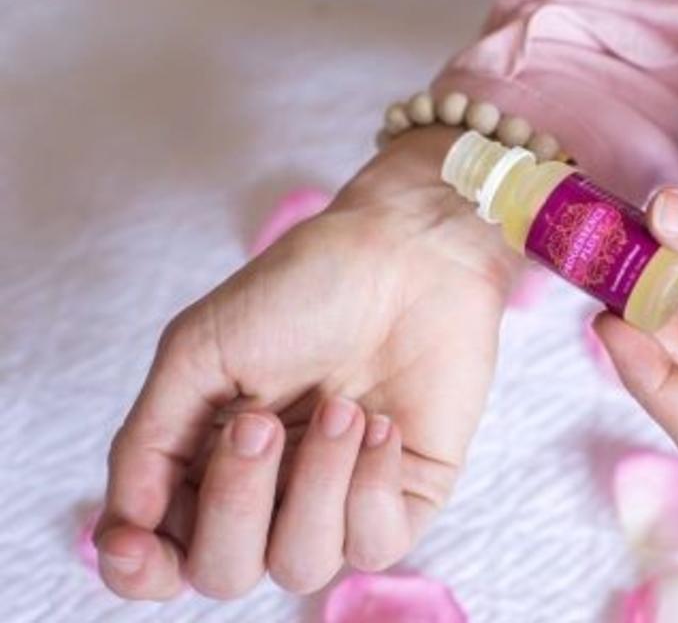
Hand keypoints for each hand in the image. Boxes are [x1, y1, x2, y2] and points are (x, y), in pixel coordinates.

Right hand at [96, 127, 521, 598]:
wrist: (407, 252)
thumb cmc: (302, 289)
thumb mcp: (198, 352)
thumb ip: (150, 442)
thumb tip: (123, 529)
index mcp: (209, 464)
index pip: (164, 560)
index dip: (142, 570)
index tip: (135, 543)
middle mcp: (273, 496)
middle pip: (225, 573)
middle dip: (236, 502)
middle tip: (261, 422)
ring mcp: (340, 501)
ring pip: (302, 566)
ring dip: (317, 483)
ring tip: (343, 406)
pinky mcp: (408, 497)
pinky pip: (377, 546)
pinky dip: (372, 486)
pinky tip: (383, 425)